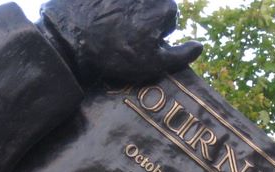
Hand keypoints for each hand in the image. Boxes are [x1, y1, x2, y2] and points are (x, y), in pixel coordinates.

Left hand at [40, 0, 202, 84]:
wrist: (73, 36)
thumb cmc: (115, 53)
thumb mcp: (152, 63)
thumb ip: (180, 56)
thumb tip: (200, 46)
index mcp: (166, 6)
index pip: (169, 22)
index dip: (155, 37)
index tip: (138, 47)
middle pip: (153, 7)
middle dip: (143, 21)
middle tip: (122, 38)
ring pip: (134, 4)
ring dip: (127, 14)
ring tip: (109, 29)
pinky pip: (114, 3)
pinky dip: (110, 8)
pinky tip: (100, 18)